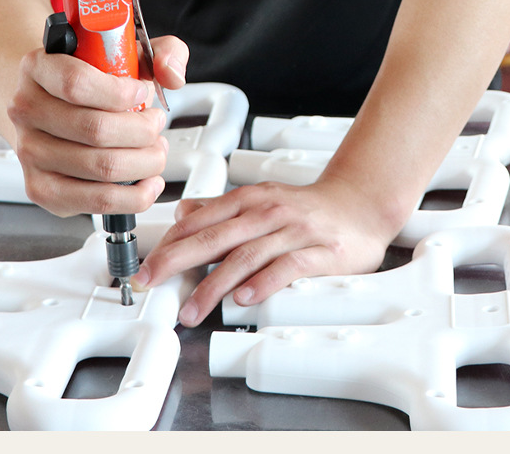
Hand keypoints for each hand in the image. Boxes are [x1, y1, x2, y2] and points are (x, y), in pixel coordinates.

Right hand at [7, 35, 188, 216]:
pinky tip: (148, 180)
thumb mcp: (129, 52)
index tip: (141, 92)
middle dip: (143, 130)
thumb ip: (163, 52)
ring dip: (145, 161)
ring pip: (102, 167)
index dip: (119, 93)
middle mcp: (27, 110)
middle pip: (95, 129)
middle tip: (156, 124)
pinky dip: (135, 195)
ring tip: (155, 149)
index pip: (76, 83)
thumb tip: (171, 74)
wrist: (57, 105)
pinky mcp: (42, 189)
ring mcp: (30, 152)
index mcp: (39, 67)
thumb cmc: (95, 80)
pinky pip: (97, 201)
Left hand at [134, 175, 396, 326]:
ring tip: (191, 310)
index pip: (202, 219)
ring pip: (247, 256)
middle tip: (152, 281)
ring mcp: (295, 231)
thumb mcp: (261, 200)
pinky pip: (288, 268)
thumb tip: (183, 214)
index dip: (171, 242)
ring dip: (214, 285)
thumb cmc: (308, 208)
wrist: (361, 205)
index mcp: (251, 199)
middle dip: (178, 259)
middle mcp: (269, 211)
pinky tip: (244, 299)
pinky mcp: (320, 253)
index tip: (148, 265)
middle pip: (217, 236)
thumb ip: (222, 209)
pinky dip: (264, 283)